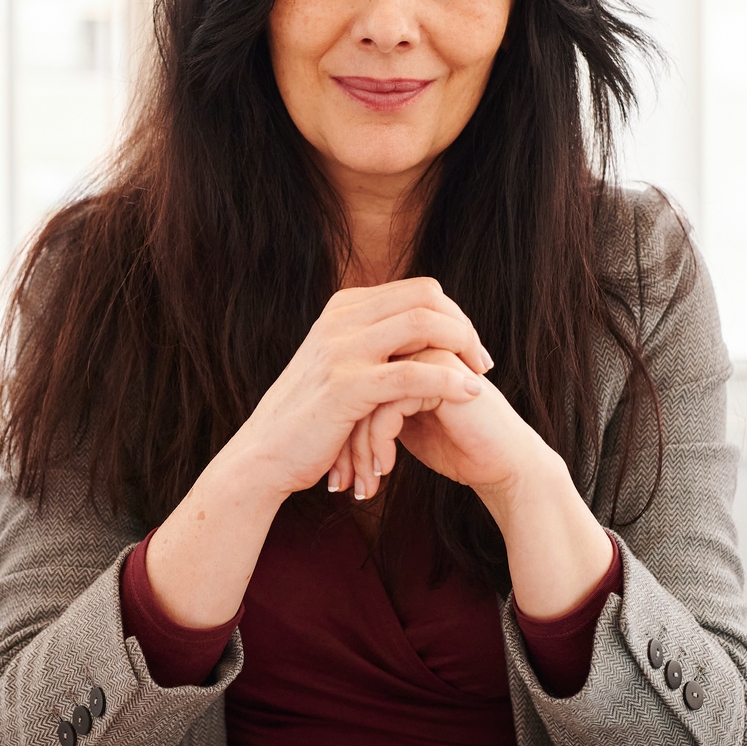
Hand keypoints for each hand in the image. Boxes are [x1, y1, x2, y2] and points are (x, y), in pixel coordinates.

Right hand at [223, 278, 493, 503]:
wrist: (263, 455)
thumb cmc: (307, 419)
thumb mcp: (334, 365)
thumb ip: (368, 343)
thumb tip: (412, 333)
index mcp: (343, 309)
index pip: (418, 290)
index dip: (454, 315)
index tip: (470, 348)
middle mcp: (341, 319)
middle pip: (426, 298)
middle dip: (464, 328)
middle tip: (483, 362)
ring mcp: (341, 349)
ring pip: (423, 325)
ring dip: (462, 348)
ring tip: (479, 378)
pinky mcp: (345, 386)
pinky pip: (411, 373)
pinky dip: (448, 381)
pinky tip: (469, 395)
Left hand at [338, 347, 562, 503]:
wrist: (503, 465)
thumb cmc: (454, 447)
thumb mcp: (403, 426)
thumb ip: (374, 408)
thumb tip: (328, 419)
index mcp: (401, 355)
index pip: (349, 385)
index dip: (338, 430)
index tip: (336, 471)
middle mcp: (412, 349)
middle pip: (352, 389)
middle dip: (342, 441)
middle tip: (340, 481)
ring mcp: (427, 358)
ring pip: (365, 399)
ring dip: (359, 449)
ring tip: (364, 483)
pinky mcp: (439, 376)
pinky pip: (387, 407)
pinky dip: (379, 444)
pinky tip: (385, 470)